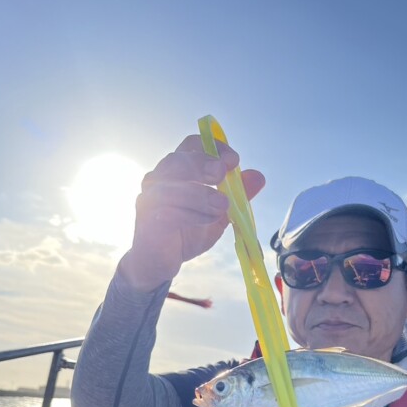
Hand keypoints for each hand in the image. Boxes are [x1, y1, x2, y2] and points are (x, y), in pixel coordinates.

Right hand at [119, 134, 264, 290]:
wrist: (159, 262)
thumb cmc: (186, 232)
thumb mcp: (218, 212)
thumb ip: (237, 194)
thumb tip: (259, 177)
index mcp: (176, 170)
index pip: (191, 144)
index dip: (213, 147)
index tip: (234, 161)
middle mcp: (158, 178)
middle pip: (177, 160)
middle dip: (202, 163)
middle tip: (222, 173)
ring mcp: (149, 198)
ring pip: (172, 187)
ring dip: (201, 194)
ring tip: (223, 206)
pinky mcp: (147, 220)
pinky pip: (169, 213)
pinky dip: (192, 215)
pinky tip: (210, 220)